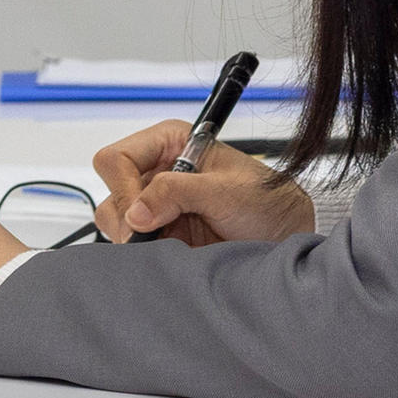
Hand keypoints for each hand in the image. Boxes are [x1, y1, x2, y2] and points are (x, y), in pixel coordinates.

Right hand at [93, 120, 318, 247]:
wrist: (286, 238)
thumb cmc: (268, 203)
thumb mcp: (226, 192)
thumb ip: (178, 193)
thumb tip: (135, 213)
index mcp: (170, 144)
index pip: (117, 160)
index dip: (124, 189)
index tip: (141, 217)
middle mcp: (157, 171)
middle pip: (111, 192)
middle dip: (128, 219)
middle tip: (153, 238)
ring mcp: (155, 205)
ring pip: (115, 222)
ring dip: (136, 239)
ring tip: (171, 245)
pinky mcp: (159, 235)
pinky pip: (130, 245)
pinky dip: (143, 253)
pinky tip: (170, 254)